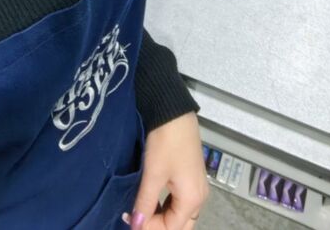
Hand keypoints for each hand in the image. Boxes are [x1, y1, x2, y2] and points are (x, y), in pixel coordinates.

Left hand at [122, 112, 208, 229]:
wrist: (174, 111)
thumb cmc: (165, 143)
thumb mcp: (153, 174)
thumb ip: (145, 203)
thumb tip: (135, 224)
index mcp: (192, 200)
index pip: (171, 228)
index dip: (149, 228)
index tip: (129, 219)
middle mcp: (199, 196)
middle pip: (180, 225)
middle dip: (158, 226)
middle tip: (136, 218)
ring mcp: (197, 185)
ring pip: (180, 214)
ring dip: (161, 216)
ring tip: (140, 209)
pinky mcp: (191, 175)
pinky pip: (181, 200)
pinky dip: (166, 205)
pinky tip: (151, 199)